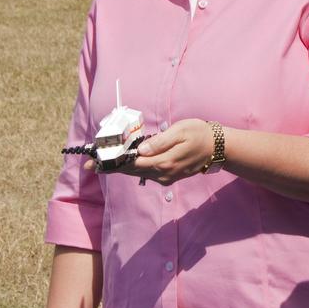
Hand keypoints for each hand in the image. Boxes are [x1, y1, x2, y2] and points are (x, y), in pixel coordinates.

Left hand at [86, 118, 213, 184]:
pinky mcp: (169, 177)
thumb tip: (140, 150)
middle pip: (131, 171)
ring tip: (104, 163)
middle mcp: (163, 173)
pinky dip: (134, 168)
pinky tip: (126, 163)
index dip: (112, 163)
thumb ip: (159, 141)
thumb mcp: (180, 131)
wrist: (218, 147)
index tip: (94, 163)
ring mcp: (166, 177)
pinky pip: (147, 174)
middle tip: (90, 165)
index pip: (131, 163)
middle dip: (111, 167)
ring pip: (138, 173)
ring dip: (121, 168)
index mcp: (164, 161)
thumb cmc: (199, 133)